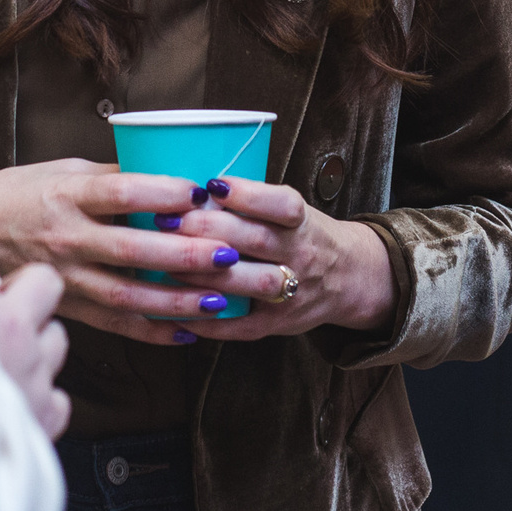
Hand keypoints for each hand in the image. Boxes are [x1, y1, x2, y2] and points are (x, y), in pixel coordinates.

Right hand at [0, 158, 256, 345]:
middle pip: (132, 249)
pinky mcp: (68, 305)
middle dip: (183, 254)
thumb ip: (116, 178)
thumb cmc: (26, 192)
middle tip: (227, 252)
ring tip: (218, 300)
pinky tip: (186, 332)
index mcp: (68, 197)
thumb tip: (175, 176)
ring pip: (127, 294)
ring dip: (176, 300)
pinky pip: (114, 323)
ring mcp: (67, 277)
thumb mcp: (67, 172)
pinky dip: (151, 331)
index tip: (200, 190)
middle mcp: (67, 239)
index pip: (119, 193)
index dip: (161, 192)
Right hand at [0, 239, 71, 439]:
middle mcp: (11, 331)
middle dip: (21, 293)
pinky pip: (56, 394)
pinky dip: (38, 397)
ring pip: (57, 336)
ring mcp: (34, 373)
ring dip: (33, 344)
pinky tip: (10, 405)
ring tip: (0, 362)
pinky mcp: (45, 416)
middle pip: (44, 282)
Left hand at [164, 174, 395, 342]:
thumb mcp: (292, 211)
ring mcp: (291, 292)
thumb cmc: (304, 235)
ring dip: (202, 273)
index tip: (211, 185)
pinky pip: (240, 326)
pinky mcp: (278, 324)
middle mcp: (301, 255)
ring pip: (244, 283)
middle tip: (167, 220)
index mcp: (303, 222)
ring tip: (163, 261)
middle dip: (208, 229)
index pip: (282, 205)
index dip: (248, 194)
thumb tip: (192, 188)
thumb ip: (253, 202)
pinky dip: (207, 320)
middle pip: (255, 240)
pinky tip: (177, 311)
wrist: (348, 278)